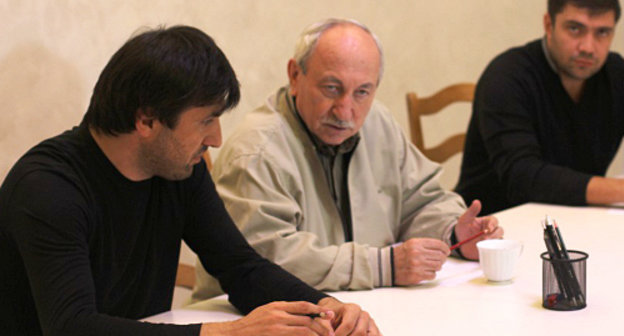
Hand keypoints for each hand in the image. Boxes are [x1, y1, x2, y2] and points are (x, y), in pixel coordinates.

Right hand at [200, 301, 334, 335]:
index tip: (330, 314)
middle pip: (307, 319)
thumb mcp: (267, 310)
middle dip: (321, 326)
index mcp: (278, 306)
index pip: (304, 306)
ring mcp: (276, 328)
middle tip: (331, 332)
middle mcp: (278, 315)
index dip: (319, 310)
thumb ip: (284, 310)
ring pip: (303, 331)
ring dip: (316, 335)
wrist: (235, 334)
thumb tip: (303, 312)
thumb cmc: (252, 324)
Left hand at [317, 297, 380, 335]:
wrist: (337, 314)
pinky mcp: (374, 330)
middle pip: (360, 333)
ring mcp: (371, 323)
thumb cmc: (330, 316)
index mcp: (353, 309)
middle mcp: (364, 315)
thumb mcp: (324, 318)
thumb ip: (326, 326)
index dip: (339, 335)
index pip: (348, 325)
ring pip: (371, 335)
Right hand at [393, 238, 449, 284]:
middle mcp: (417, 253)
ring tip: (431, 266)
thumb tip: (443, 250)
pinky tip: (425, 272)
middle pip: (440, 256)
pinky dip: (431, 274)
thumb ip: (425, 246)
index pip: (438, 244)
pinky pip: (432, 275)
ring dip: (437, 266)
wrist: (387, 266)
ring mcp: (417, 265)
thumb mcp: (411, 244)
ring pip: (438, 266)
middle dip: (442, 258)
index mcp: (416, 243)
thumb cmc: (400, 255)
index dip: (445, 248)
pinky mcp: (417, 275)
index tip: (447, 251)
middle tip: (440, 260)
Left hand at [454, 200, 503, 259]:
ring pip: (500, 241)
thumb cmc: (463, 229)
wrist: (458, 242)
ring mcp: (492, 240)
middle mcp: (492, 231)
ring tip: (485, 244)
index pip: (494, 221)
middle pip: (500, 231)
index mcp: (487, 222)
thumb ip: (471, 211)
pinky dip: (495, 251)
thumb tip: (477, 201)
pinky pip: (497, 251)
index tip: (488, 228)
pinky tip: (489, 251)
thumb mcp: (465, 219)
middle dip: (494, 234)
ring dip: (495, 242)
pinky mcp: (490, 249)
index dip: (493, 224)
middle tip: (485, 237)